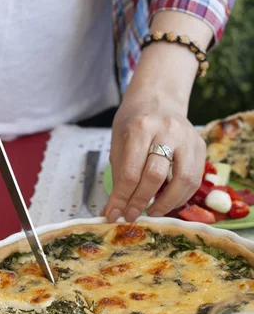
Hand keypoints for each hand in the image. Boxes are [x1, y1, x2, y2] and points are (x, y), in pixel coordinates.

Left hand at [105, 98, 205, 222]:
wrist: (159, 98)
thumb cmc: (134, 121)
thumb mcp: (118, 140)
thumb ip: (118, 174)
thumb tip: (113, 209)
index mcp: (140, 127)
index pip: (131, 171)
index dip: (122, 197)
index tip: (113, 214)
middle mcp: (167, 130)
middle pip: (155, 175)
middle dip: (141, 201)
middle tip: (131, 216)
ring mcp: (188, 137)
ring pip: (183, 180)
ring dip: (167, 203)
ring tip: (152, 212)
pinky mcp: (200, 146)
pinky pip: (195, 179)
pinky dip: (181, 196)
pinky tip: (167, 202)